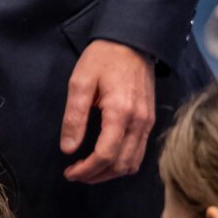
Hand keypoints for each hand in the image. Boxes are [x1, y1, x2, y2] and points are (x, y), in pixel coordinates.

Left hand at [59, 39, 154, 183]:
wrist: (133, 42)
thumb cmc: (103, 58)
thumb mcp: (80, 82)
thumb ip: (74, 117)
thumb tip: (68, 148)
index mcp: (121, 113)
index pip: (106, 154)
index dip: (87, 169)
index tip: (69, 172)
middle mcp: (140, 122)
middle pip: (122, 164)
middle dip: (97, 175)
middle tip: (75, 174)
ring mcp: (148, 123)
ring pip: (134, 162)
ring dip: (111, 172)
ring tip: (88, 170)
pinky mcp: (150, 120)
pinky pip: (140, 151)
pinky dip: (123, 162)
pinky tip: (106, 158)